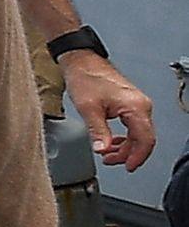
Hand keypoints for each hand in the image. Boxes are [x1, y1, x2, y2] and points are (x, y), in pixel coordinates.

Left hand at [65, 53, 157, 170]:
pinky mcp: (129, 103)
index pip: (145, 140)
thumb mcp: (88, 108)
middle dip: (127, 154)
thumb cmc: (85, 77)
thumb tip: (103, 149)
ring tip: (107, 154)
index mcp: (136, 107)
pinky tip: (112, 142)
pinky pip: (132, 126)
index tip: (127, 167)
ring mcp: (136, 104)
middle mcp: (141, 105)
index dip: (137, 157)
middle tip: (110, 160)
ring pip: (138, 134)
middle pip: (143, 139)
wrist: (80, 60)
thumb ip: (98, 131)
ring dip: (124, 147)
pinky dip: (123, 137)